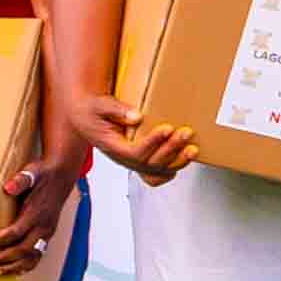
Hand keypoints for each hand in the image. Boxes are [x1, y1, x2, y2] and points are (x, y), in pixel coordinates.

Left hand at [0, 153, 84, 278]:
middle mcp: (44, 226)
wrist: (61, 176)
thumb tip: (8, 187)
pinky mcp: (48, 235)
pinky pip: (39, 256)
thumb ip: (21, 180)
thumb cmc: (43, 175)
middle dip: (4, 258)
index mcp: (37, 213)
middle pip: (24, 250)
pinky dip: (27, 266)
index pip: (16, 232)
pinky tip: (15, 270)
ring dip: (15, 266)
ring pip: (33, 257)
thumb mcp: (32, 172)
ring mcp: (47, 233)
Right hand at [81, 92, 195, 185]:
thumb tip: (137, 117)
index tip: (167, 128)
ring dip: (178, 161)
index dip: (153, 142)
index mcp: (113, 147)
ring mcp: (134, 163)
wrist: (88, 118)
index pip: (135, 152)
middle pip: (151, 163)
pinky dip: (174, 169)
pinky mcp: (142, 161)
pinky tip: (186, 157)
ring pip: (159, 171)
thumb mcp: (98, 106)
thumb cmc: (93, 112)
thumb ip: (115, 110)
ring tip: (193, 148)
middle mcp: (125, 159)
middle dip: (171, 148)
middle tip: (186, 132)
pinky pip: (159, 175)